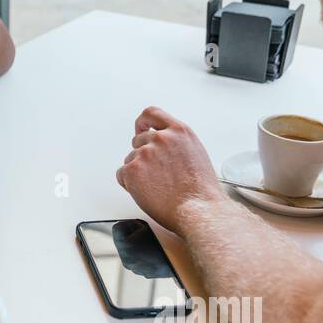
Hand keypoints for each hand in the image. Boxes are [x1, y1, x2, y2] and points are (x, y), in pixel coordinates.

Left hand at [115, 106, 224, 234]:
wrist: (199, 209)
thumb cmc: (201, 191)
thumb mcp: (196, 154)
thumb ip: (177, 144)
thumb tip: (164, 148)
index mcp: (179, 131)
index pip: (152, 114)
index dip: (142, 122)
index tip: (140, 129)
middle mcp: (161, 138)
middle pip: (138, 141)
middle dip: (143, 156)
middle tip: (155, 175)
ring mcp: (145, 153)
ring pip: (130, 159)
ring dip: (138, 172)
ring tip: (157, 187)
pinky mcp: (133, 169)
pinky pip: (122, 175)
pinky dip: (129, 185)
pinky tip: (147, 192)